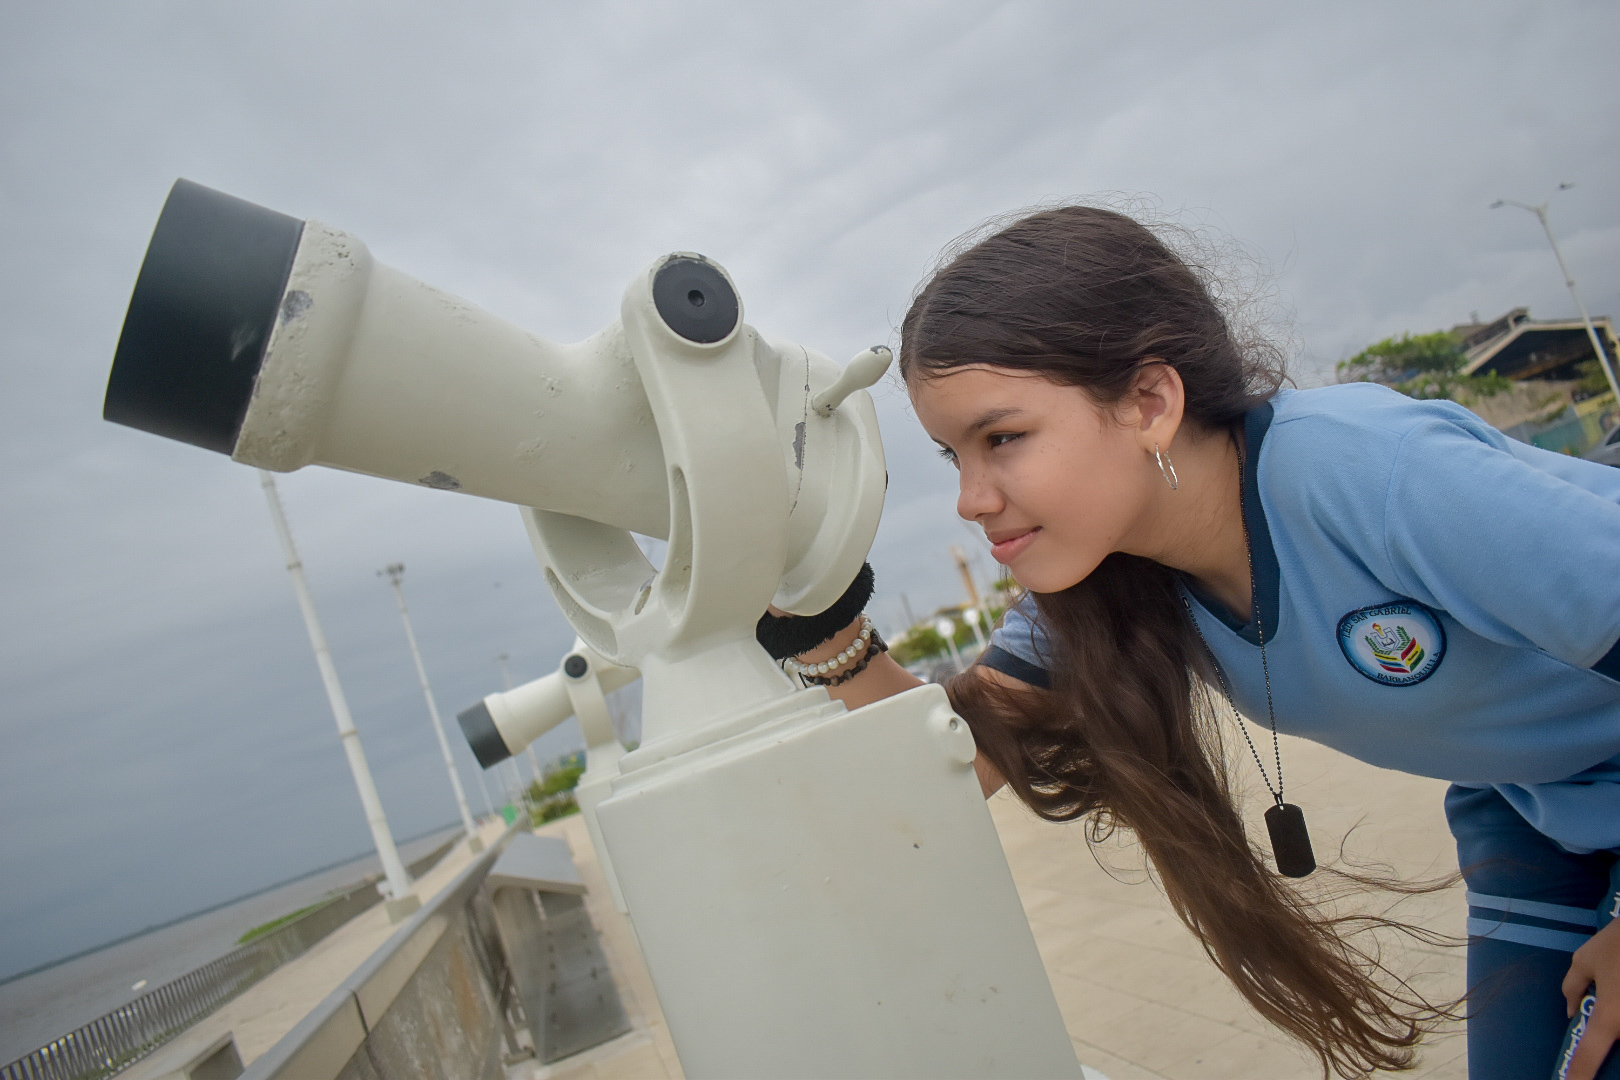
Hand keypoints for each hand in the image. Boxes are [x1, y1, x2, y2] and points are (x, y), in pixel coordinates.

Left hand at [1562, 913, 1619, 1079]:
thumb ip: (1572, 990)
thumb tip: (1570, 1012)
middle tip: (1602, 998)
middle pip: (1615, 1040)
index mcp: (1609, 1017)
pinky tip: (1616, 987)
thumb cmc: (1618, 942)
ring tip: (1611, 985)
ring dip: (1614, 1017)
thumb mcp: (1585, 961)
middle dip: (1606, 1034)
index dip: (1579, 1075)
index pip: (1589, 1057)